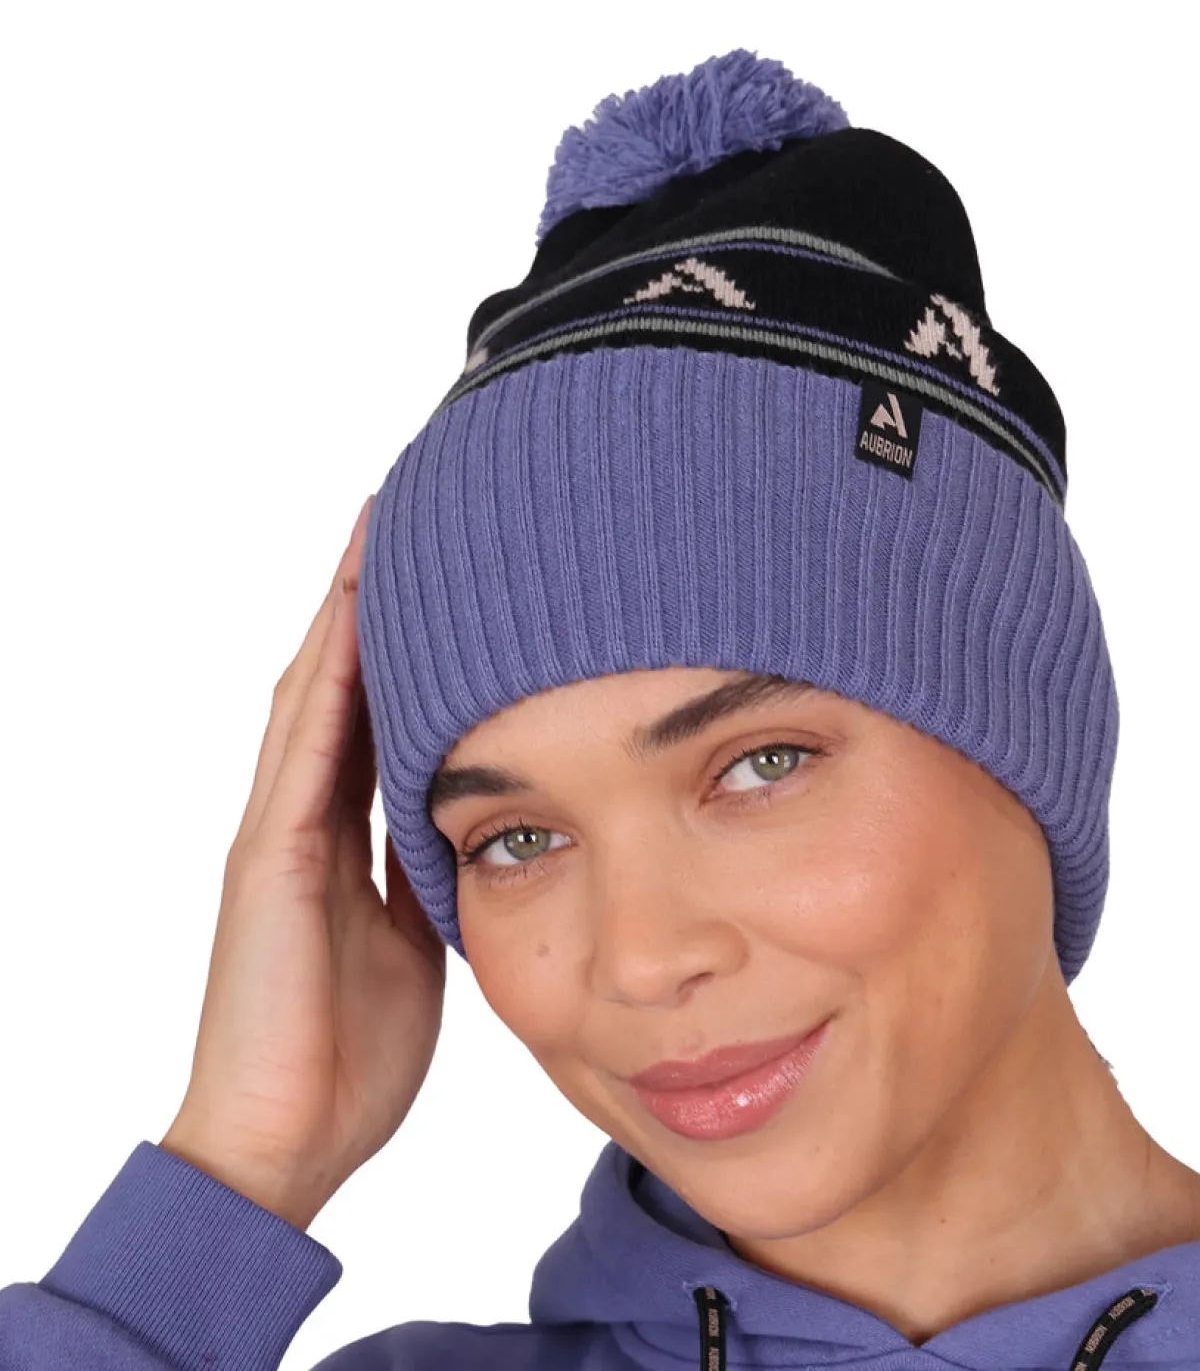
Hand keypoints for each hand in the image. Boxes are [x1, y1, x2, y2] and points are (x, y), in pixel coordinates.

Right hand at [160, 494, 446, 1230]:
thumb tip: (475, 833)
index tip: (450, 580)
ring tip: (379, 531)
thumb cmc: (351, 1051)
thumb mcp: (416, 941)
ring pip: (314, 694)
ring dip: (346, 612)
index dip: (406, 645)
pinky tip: (351, 618)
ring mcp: (278, 833)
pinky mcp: (267, 860)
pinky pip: (303, 751)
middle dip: (373, 602)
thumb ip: (427, 877)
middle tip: (412, 517)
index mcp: (344, 837)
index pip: (377, 714)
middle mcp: (305, 818)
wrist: (287, 1138)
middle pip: (341, 683)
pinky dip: (328, 680)